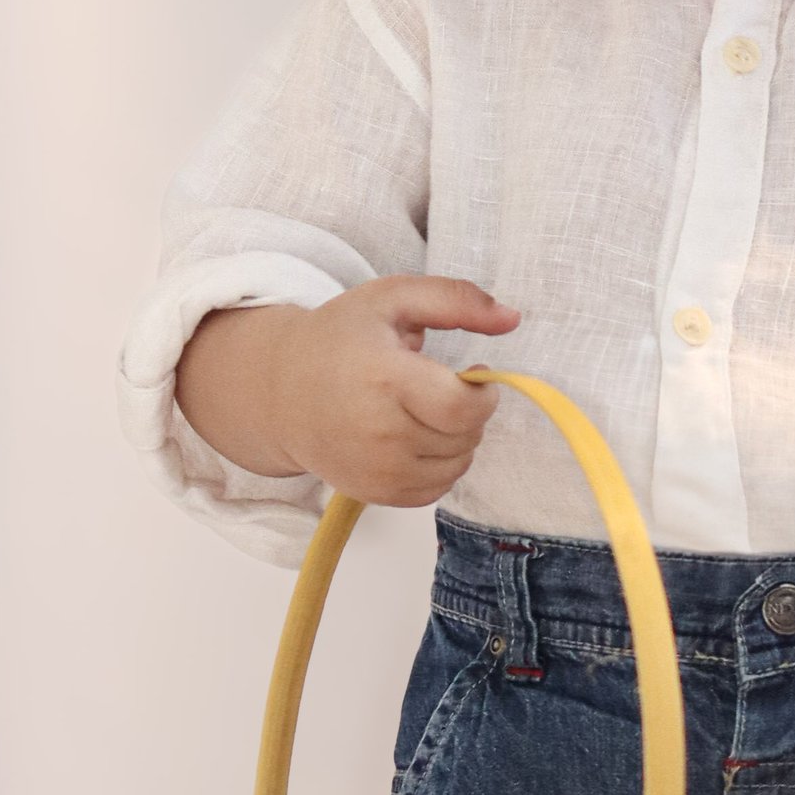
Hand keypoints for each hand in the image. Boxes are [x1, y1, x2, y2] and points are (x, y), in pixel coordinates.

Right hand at [175, 275, 518, 506]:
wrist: (282, 392)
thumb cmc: (341, 339)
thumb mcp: (394, 299)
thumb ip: (457, 300)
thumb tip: (512, 319)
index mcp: (384, 380)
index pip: (464, 408)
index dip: (483, 393)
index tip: (472, 375)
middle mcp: (379, 434)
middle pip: (466, 437)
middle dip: (469, 412)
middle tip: (437, 389)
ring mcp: (377, 471)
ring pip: (458, 464)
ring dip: (457, 439)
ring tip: (423, 411)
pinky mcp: (376, 494)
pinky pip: (437, 487)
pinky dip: (438, 464)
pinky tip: (413, 436)